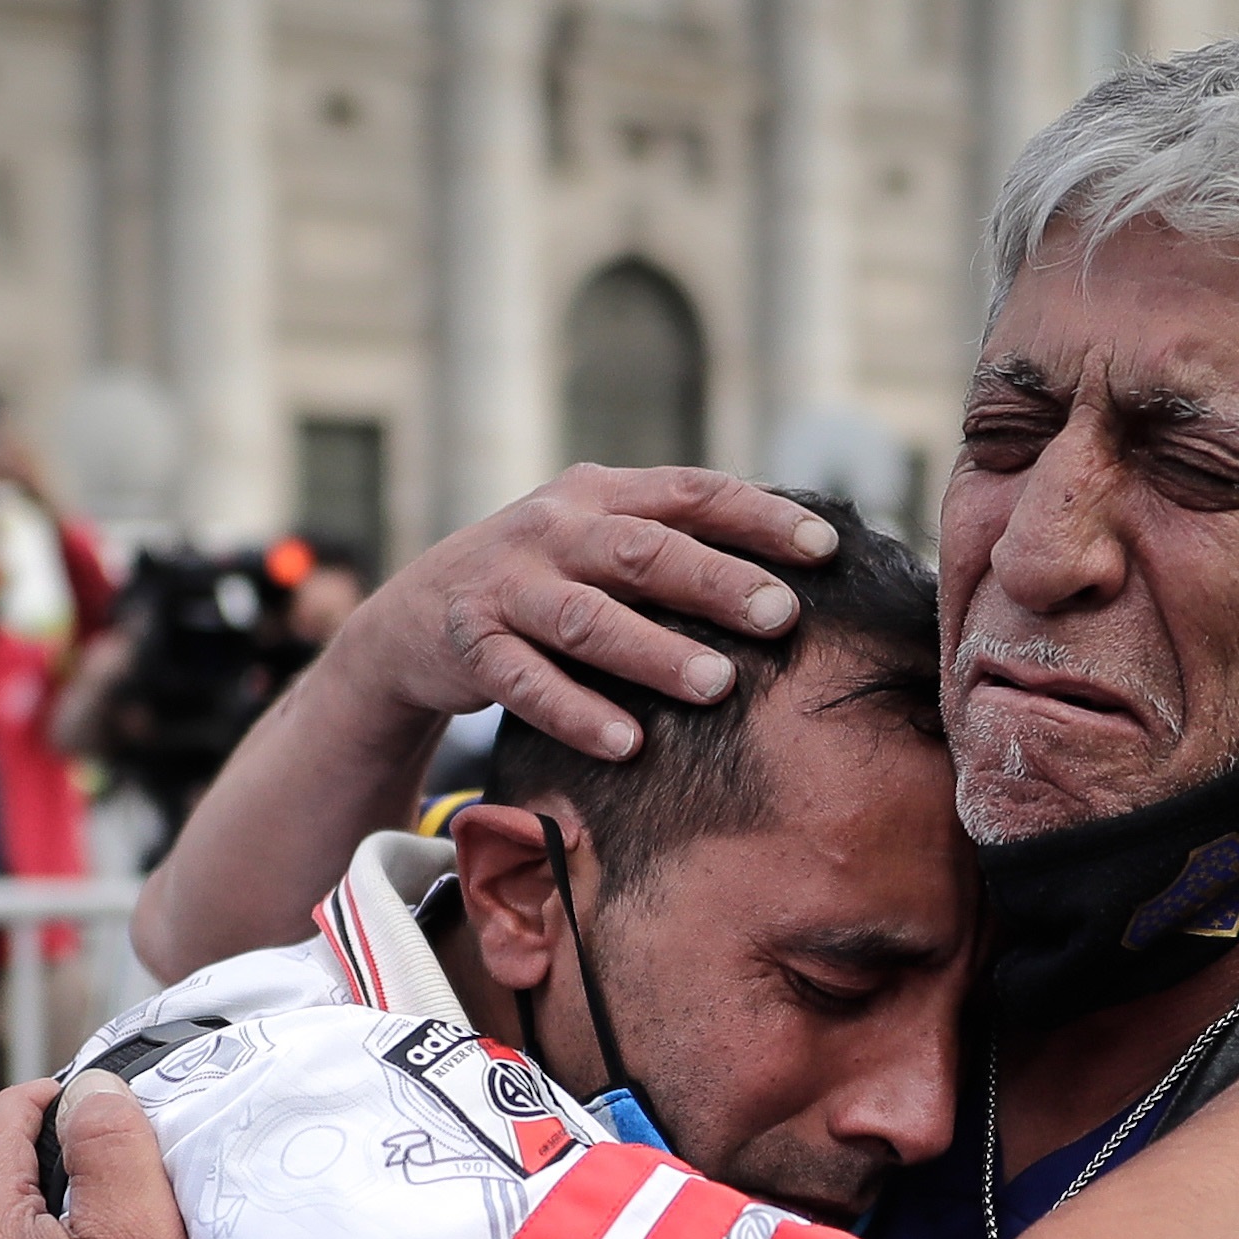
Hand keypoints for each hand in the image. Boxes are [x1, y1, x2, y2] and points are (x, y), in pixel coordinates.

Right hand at [304, 466, 838, 760]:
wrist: (413, 618)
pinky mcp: (471, 647)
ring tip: (717, 686)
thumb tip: (799, 573)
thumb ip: (674, 544)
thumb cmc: (542, 583)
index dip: (759, 517)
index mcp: (599, 494)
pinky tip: (628, 745)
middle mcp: (552, 529)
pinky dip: (578, 714)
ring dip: (654, 653)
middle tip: (781, 616)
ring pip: (588, 619)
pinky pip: (527, 684)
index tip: (825, 547)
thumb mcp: (598, 543)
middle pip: (645, 551)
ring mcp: (507, 586)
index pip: (691, 492)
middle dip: (717, 582)